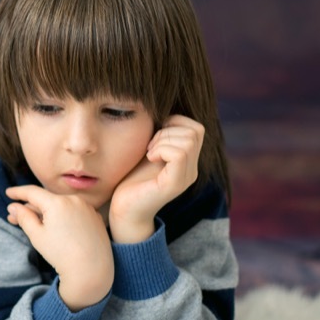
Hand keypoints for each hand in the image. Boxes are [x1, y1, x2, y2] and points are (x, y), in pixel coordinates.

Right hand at [6, 185, 113, 310]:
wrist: (91, 269)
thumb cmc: (61, 254)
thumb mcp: (37, 236)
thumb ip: (24, 217)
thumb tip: (14, 207)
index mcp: (56, 202)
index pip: (32, 192)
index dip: (18, 192)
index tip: (9, 193)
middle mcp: (73, 199)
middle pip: (46, 200)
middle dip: (30, 208)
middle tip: (15, 218)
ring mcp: (86, 207)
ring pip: (61, 205)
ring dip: (47, 212)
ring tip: (36, 225)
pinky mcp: (95, 216)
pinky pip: (74, 212)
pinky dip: (63, 216)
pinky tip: (57, 229)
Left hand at [108, 115, 203, 243]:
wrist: (123, 210)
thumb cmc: (131, 179)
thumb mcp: (149, 150)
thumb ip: (160, 134)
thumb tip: (162, 109)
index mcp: (188, 161)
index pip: (196, 128)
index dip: (174, 123)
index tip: (154, 137)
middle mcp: (192, 170)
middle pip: (195, 131)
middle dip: (168, 130)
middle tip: (150, 146)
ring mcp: (186, 178)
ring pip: (188, 140)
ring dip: (163, 140)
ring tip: (149, 153)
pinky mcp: (174, 185)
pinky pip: (178, 154)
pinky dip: (161, 149)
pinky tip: (149, 158)